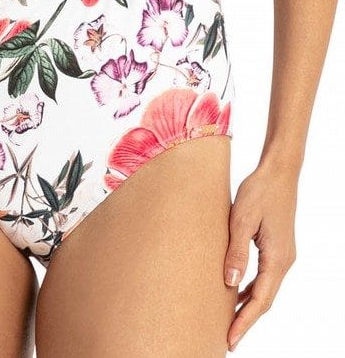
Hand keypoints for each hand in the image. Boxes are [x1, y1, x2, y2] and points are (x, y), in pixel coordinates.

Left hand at [224, 162, 297, 350]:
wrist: (278, 172)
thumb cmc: (259, 191)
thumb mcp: (242, 219)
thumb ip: (236, 252)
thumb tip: (230, 284)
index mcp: (277, 258)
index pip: (260, 300)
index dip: (244, 321)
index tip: (230, 339)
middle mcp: (284, 261)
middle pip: (265, 300)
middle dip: (247, 320)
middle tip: (227, 340)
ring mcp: (283, 255)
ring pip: (266, 289)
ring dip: (249, 306)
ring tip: (229, 322)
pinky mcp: (278, 247)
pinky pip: (265, 276)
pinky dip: (252, 289)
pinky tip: (237, 292)